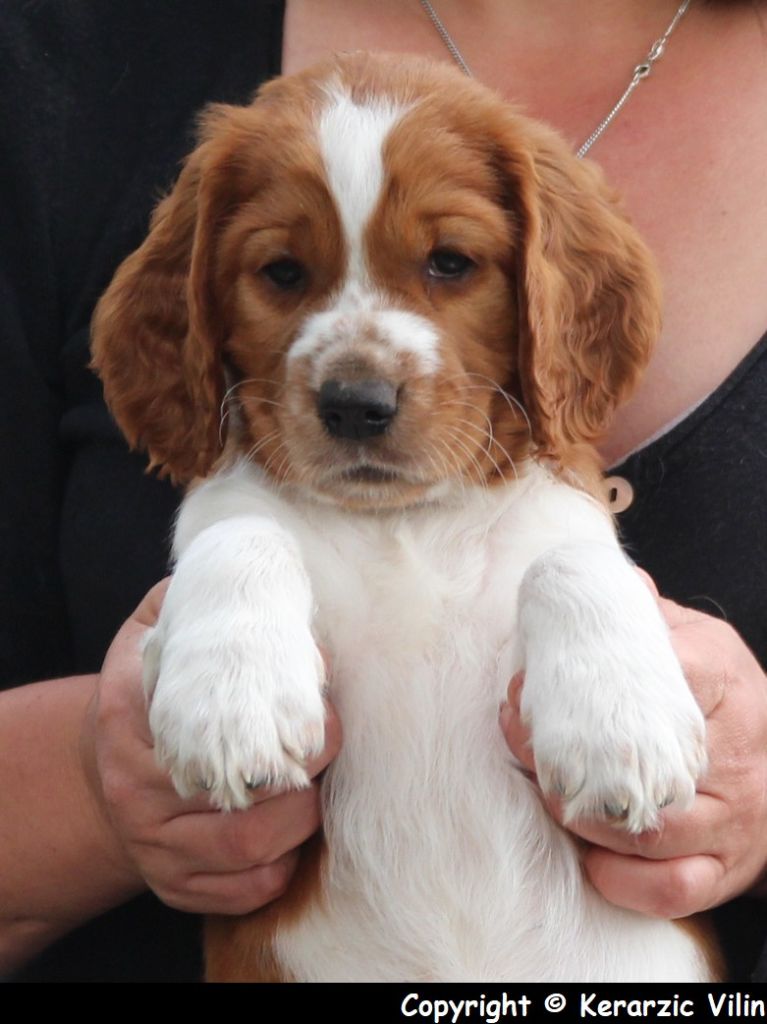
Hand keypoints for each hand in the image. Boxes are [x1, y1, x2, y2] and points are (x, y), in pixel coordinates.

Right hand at [82, 580, 341, 913]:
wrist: (109, 766)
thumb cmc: (154, 685)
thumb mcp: (160, 627)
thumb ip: (202, 601)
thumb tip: (278, 597)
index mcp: (131, 713)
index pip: (215, 723)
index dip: (285, 716)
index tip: (321, 702)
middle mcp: (136, 786)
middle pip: (244, 793)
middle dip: (307, 769)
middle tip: (329, 742)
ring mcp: (154, 843)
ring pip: (251, 846)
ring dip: (303, 817)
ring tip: (317, 783)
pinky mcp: (175, 885)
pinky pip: (247, 890)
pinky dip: (286, 863)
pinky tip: (296, 829)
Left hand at [501, 581, 766, 917]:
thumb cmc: (717, 692)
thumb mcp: (692, 638)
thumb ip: (641, 614)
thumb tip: (586, 575)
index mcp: (722, 680)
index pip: (660, 678)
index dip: (584, 687)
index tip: (528, 685)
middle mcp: (736, 754)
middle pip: (639, 768)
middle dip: (564, 761)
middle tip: (521, 738)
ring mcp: (736, 817)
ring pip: (648, 834)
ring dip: (583, 820)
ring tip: (545, 790)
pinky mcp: (727, 867)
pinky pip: (672, 888)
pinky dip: (622, 879)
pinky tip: (589, 857)